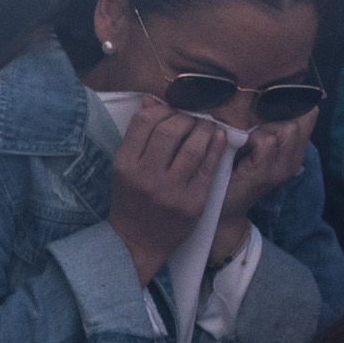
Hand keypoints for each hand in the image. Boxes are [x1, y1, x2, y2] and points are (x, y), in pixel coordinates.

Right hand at [107, 105, 228, 282]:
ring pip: (194, 146)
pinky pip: (209, 167)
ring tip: (207, 126)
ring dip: (204, 129)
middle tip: (193, 118)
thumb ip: (138, 136)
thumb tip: (152, 100)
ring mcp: (172, 190)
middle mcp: (146, 176)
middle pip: (171, 129)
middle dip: (186, 117)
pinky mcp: (193, 202)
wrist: (138, 242)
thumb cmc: (130, 201)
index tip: (171, 111)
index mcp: (125, 165)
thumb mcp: (125, 168)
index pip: (144, 121)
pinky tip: (218, 138)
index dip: (162, 109)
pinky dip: (216, 147)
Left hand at [210, 108, 310, 260]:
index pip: (308, 114)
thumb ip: (262, 124)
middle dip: (274, 113)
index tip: (267, 101)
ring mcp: (282, 168)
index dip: (290, 103)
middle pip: (299, 118)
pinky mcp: (265, 174)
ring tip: (243, 136)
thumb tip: (260, 92)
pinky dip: (251, 138)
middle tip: (250, 121)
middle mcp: (294, 158)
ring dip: (261, 126)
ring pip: (286, 128)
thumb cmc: (232, 172)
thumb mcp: (252, 144)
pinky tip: (238, 145)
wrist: (222, 209)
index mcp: (294, 149)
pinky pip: (267, 141)